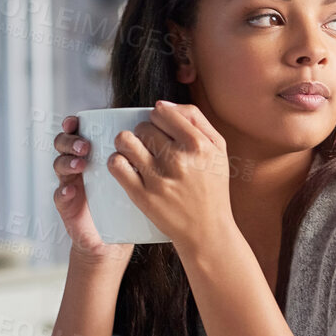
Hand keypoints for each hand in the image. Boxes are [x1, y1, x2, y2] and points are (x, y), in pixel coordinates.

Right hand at [51, 115, 132, 267]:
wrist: (112, 240)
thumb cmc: (127, 204)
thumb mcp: (136, 177)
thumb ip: (142, 157)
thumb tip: (164, 135)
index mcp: (93, 155)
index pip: (79, 133)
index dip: (75, 124)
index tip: (79, 119)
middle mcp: (79, 166)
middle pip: (64, 144)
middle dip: (71, 141)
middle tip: (86, 146)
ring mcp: (70, 184)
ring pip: (59, 165)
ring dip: (67, 162)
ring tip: (81, 164)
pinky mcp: (67, 206)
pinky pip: (59, 196)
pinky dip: (62, 192)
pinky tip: (71, 191)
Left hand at [108, 100, 238, 252]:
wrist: (207, 231)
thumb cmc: (212, 188)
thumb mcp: (218, 150)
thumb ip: (196, 120)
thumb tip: (162, 104)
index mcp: (198, 146)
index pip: (162, 112)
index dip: (158, 115)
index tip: (160, 126)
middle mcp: (179, 160)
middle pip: (143, 126)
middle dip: (144, 132)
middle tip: (151, 145)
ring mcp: (158, 178)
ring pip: (126, 141)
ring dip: (127, 143)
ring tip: (134, 151)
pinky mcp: (142, 195)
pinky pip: (117, 165)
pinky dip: (117, 161)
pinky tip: (125, 165)